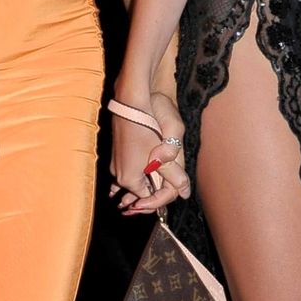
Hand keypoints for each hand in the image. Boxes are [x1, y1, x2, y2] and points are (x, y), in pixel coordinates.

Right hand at [109, 89, 190, 215]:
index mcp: (129, 178)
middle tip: (172, 190)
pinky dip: (137, 174)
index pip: (148, 199)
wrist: (131, 101)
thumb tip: (185, 192)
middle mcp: (119, 174)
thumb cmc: (147, 125)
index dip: (161, 199)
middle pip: (139, 191)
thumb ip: (174, 175)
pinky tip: (145, 172)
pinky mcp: (117, 153)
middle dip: (154, 192)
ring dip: (146, 183)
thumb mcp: (165, 152)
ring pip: (134, 180)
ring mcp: (116, 163)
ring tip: (160, 184)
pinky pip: (128, 170)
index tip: (174, 194)